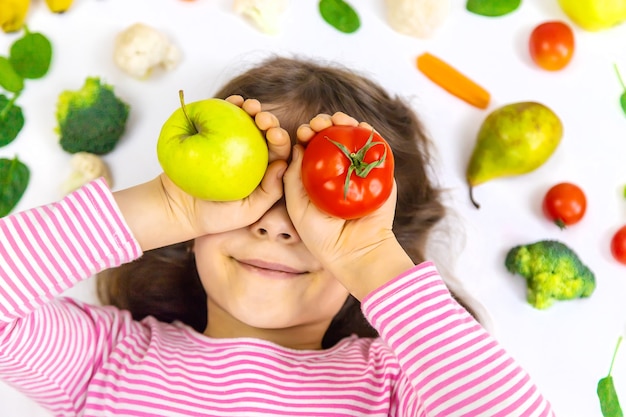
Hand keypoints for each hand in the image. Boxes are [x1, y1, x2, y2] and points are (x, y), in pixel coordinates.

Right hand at [116, 96, 290, 249]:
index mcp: (265, 171)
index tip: (275, 134)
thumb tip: (283, 164)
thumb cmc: (215, 216)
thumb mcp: (248, 212)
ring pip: (247, 121)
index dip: (281, 140)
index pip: (279, 152)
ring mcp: (232, 142)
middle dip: (270, 120)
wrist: (178, 209)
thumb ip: (270, 193)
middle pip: (266, 132)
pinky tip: (234, 101)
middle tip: (263, 118)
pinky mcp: (213, 133)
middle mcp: (252, 154)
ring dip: (253, 109)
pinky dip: (229, 106)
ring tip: (250, 106)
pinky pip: (222, 116)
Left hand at [284, 113, 412, 298]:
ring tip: (338, 119)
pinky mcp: (380, 173)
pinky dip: (370, 134)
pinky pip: (377, 149)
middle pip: (331, 138)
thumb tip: (297, 146)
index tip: (302, 131)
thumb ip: (293, 179)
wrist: (357, 252)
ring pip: (353, 138)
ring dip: (346, 123)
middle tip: (319, 123)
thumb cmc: (322, 236)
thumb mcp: (297, 207)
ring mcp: (360, 170)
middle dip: (323, 124)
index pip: (309, 147)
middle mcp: (338, 170)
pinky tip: (362, 126)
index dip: (305, 134)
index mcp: (316, 177)